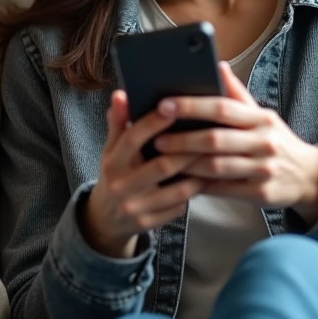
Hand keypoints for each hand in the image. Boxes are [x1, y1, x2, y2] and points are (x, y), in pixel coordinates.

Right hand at [83, 91, 204, 258]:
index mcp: (112, 163)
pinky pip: (179, 208)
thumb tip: (120, 94)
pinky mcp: (149, 224)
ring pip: (177, 190)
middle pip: (162, 166)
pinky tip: (204, 182)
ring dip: (198, 174)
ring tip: (213, 159)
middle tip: (210, 135)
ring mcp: (136, 208)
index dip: (153, 123)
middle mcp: (121, 186)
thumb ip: (117, 124)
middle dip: (187, 151)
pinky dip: (192, 194)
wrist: (105, 218)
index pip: (132, 139)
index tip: (173, 108)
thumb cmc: (115, 174)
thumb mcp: (110, 151)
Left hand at [153, 63, 317, 226]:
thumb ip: (237, 94)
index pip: (222, 108)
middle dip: (182, 140)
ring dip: (186, 164)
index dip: (191, 106)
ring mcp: (264, 169)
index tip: (164, 105)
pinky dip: (199, 185)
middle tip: (156, 139)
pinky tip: (182, 180)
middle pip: (215, 140)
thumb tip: (218, 65)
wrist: (309, 176)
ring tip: (162, 159)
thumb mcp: (261, 115)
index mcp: (260, 119)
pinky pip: (223, 189)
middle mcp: (264, 142)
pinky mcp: (261, 193)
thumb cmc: (275, 141)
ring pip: (216, 167)